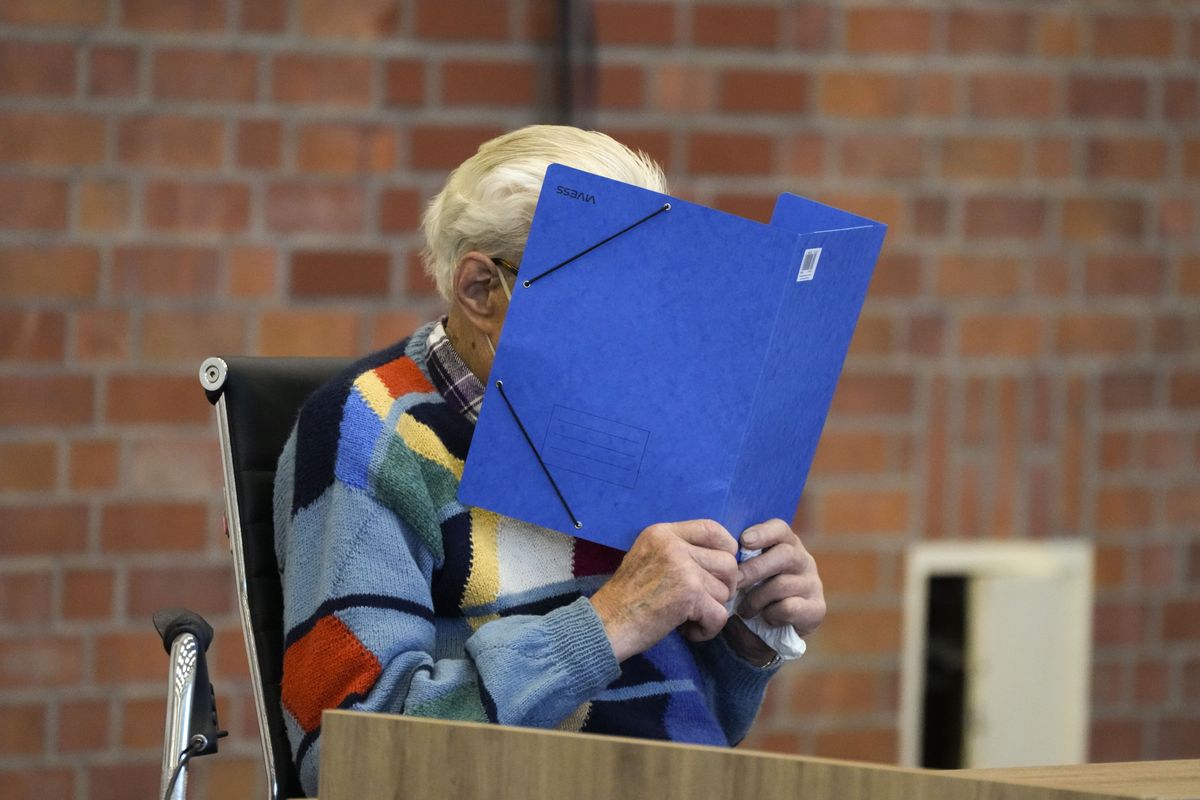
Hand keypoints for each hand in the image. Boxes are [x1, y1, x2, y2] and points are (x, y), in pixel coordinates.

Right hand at [591, 520, 738, 661]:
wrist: (606, 625)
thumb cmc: (627, 599)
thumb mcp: (649, 559)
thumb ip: (682, 553)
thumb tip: (727, 561)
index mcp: (663, 533)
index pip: (713, 528)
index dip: (726, 550)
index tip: (719, 572)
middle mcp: (673, 544)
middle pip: (727, 562)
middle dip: (723, 587)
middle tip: (703, 602)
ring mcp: (682, 568)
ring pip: (724, 591)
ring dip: (711, 610)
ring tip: (687, 618)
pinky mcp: (689, 594)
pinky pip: (720, 615)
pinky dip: (708, 630)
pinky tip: (689, 631)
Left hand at [734, 519, 824, 636]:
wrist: (766, 634)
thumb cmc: (752, 595)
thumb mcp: (746, 574)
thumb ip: (739, 561)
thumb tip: (723, 555)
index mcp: (786, 544)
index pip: (780, 529)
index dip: (763, 533)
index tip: (744, 540)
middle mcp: (804, 560)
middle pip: (785, 554)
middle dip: (754, 569)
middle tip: (735, 583)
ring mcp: (813, 584)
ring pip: (782, 584)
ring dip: (756, 599)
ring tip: (744, 610)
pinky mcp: (816, 608)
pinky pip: (789, 607)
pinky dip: (771, 614)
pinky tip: (766, 618)